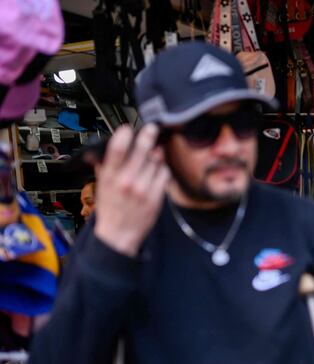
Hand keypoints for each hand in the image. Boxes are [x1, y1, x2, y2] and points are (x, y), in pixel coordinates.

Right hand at [94, 125, 170, 256]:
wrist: (119, 234)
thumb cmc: (111, 209)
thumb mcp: (101, 187)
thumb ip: (102, 167)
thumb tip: (99, 150)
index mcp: (110, 177)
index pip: (117, 149)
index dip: (124, 135)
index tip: (128, 128)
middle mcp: (126, 181)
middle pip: (141, 151)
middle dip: (148, 136)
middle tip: (152, 129)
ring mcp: (143, 189)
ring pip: (155, 161)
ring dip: (156, 155)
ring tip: (154, 154)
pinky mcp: (156, 197)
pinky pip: (164, 174)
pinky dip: (163, 169)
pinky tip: (159, 170)